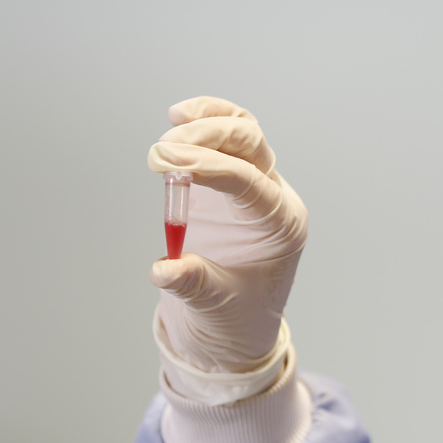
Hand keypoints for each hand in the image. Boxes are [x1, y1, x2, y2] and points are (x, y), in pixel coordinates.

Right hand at [148, 96, 306, 401]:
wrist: (235, 326)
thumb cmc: (235, 318)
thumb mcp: (216, 306)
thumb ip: (194, 284)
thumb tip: (165, 270)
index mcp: (281, 225)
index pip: (249, 182)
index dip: (210, 167)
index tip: (170, 162)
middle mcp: (272, 198)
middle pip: (251, 146)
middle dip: (208, 137)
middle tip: (161, 151)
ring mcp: (253, 186)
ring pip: (243, 133)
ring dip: (209, 121)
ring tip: (174, 122)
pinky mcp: (228, 182)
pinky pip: (225, 140)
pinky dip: (205, 121)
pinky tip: (179, 115)